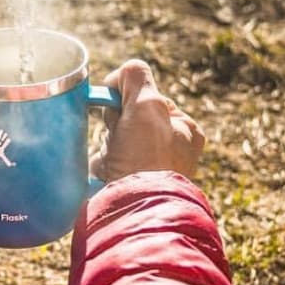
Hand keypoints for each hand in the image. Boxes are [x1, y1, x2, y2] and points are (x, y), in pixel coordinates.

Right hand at [90, 60, 204, 180]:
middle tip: (120, 137)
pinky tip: (106, 172)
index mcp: (184, 129)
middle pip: (128, 116)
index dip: (128, 98)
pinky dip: (100, 163)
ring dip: (108, 143)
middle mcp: (170, 148)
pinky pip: (104, 160)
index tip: (122, 109)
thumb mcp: (148, 105)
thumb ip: (136, 78)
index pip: (148, 96)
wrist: (134, 210)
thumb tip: (123, 74)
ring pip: (113, 137)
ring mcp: (148, 168)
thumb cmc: (148, 158)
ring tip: (113, 160)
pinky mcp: (127, 184)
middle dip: (116, 123)